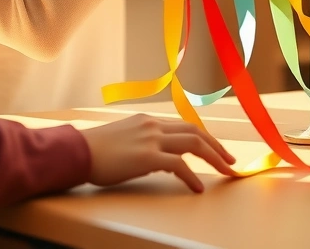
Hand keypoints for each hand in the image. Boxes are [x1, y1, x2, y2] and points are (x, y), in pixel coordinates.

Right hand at [82, 114, 235, 192]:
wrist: (79, 151)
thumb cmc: (96, 150)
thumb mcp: (124, 138)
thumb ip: (143, 142)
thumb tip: (158, 157)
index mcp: (148, 120)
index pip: (184, 125)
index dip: (204, 137)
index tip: (216, 149)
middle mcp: (153, 125)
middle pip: (195, 131)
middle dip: (216, 146)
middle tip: (230, 161)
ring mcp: (151, 139)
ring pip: (193, 144)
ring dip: (213, 157)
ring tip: (226, 172)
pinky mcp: (147, 157)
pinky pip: (178, 165)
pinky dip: (192, 176)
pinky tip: (198, 188)